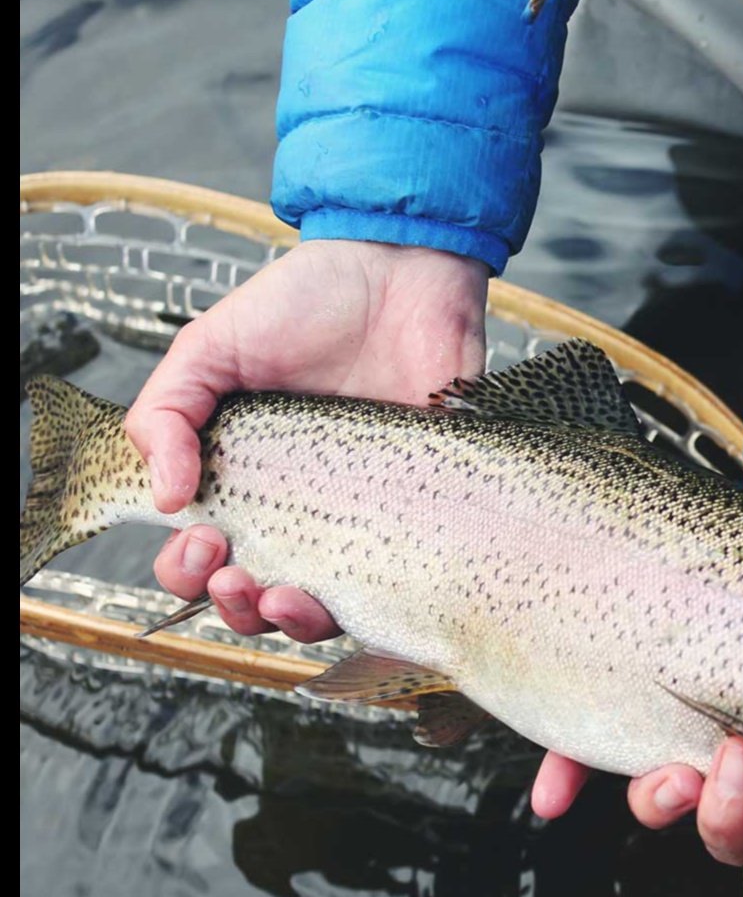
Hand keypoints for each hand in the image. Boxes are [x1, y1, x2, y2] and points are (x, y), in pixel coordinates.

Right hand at [128, 240, 488, 637]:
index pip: (202, 558)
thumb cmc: (307, 304)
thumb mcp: (211, 347)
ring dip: (290, 621)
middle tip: (233, 572)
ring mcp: (364, 518)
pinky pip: (401, 585)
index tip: (200, 539)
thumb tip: (165, 499)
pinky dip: (372, 606)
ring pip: (323, 608)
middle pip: (255, 599)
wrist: (403, 275)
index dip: (188, 572)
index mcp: (242, 480)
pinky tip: (352, 590)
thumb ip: (167, 413)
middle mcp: (300, 510)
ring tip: (281, 595)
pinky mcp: (423, 515)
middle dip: (231, 606)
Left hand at [531, 488, 742, 885]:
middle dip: (733, 825)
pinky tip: (556, 792)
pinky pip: (594, 750)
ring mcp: (708, 726)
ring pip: (675, 805)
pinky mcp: (647, 686)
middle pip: (741, 841)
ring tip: (678, 760)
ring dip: (669, 804)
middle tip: (742, 765)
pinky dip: (571, 775)